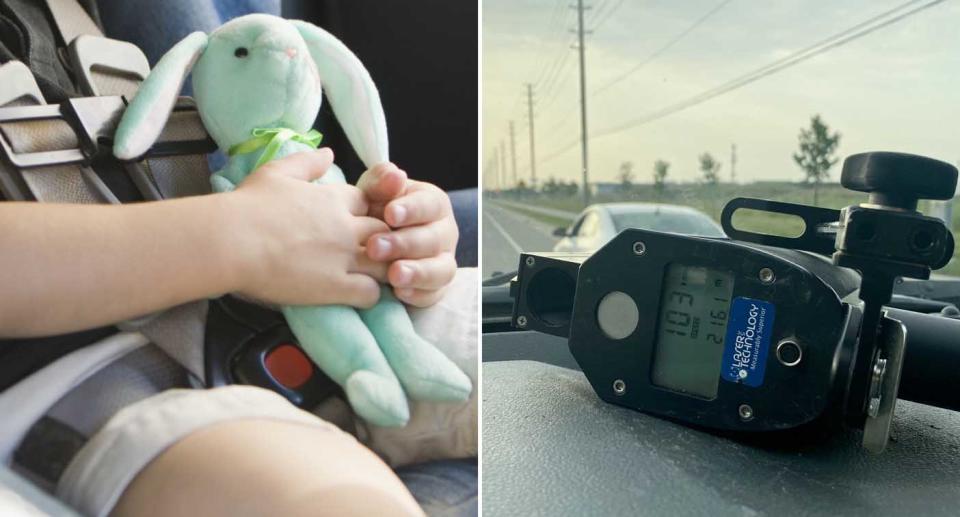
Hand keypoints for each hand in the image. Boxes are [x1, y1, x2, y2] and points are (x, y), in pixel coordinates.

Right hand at [228, 149, 388, 307]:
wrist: (232, 241)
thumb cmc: (247, 206)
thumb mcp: (276, 173)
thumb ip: (306, 162)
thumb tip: (329, 153)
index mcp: (333, 198)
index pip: (368, 203)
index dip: (364, 214)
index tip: (353, 224)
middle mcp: (346, 226)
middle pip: (385, 232)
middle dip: (381, 241)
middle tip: (368, 253)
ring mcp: (344, 257)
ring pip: (385, 263)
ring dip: (381, 270)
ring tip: (368, 277)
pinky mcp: (337, 286)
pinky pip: (372, 293)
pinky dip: (370, 295)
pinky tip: (357, 296)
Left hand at [358, 163, 458, 306]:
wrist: (368, 242)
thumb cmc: (374, 211)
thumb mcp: (372, 192)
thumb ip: (382, 181)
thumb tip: (395, 175)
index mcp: (433, 204)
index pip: (430, 205)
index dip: (412, 210)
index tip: (389, 214)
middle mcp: (444, 233)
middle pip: (435, 239)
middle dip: (405, 244)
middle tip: (375, 247)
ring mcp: (443, 261)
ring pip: (442, 269)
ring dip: (418, 272)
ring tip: (393, 275)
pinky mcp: (435, 288)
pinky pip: (434, 294)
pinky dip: (419, 295)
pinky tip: (399, 292)